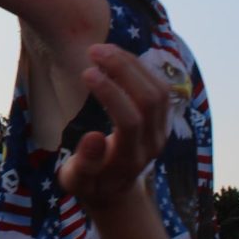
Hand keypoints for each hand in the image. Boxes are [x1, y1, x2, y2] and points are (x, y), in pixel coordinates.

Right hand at [56, 44, 169, 209]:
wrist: (116, 190)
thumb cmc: (90, 183)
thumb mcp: (76, 180)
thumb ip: (85, 163)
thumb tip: (93, 137)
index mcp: (130, 159)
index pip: (130, 121)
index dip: (111, 94)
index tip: (86, 72)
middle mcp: (152, 144)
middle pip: (150, 100)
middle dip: (124, 70)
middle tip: (94, 50)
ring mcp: (161, 130)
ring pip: (159, 90)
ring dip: (132, 64)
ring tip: (103, 49)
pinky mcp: (163, 120)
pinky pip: (160, 87)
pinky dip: (140, 67)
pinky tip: (117, 57)